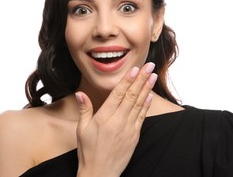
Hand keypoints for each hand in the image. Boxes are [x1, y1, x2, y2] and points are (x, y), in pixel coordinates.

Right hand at [75, 62, 156, 176]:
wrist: (100, 173)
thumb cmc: (88, 151)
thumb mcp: (81, 129)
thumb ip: (84, 109)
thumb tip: (80, 93)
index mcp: (104, 117)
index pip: (118, 94)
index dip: (127, 80)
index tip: (135, 69)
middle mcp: (118, 121)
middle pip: (132, 95)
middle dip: (141, 79)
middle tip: (149, 66)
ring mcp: (128, 128)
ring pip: (139, 104)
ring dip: (147, 89)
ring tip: (152, 76)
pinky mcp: (134, 136)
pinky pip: (142, 117)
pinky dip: (147, 105)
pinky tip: (150, 96)